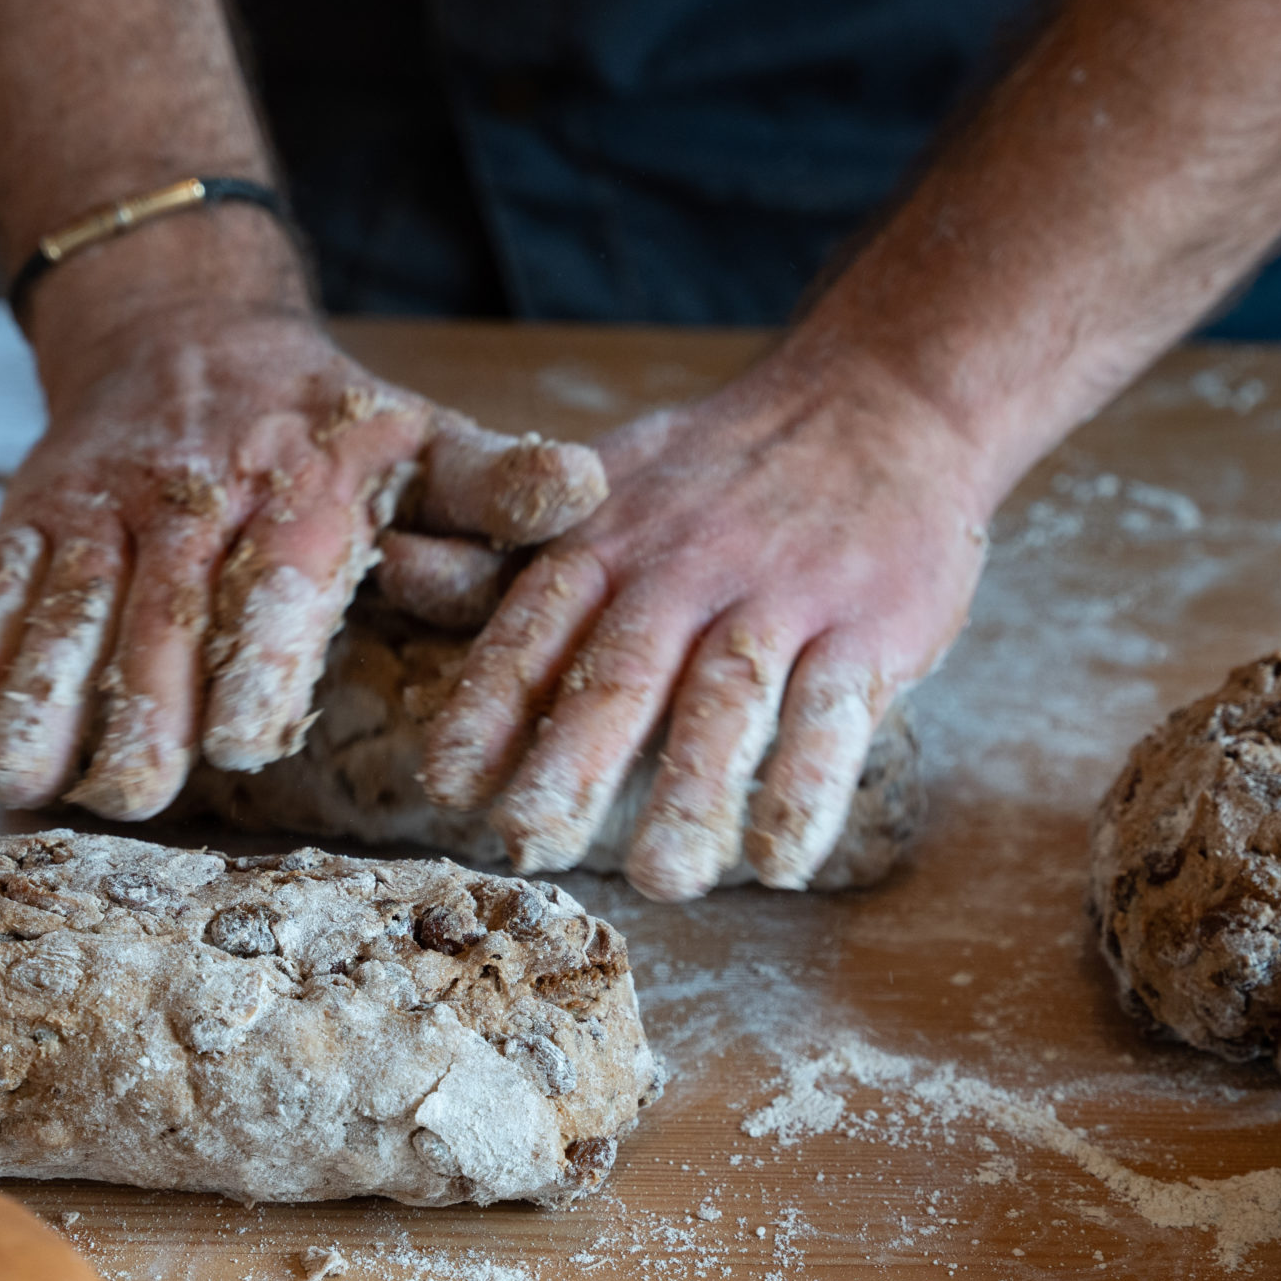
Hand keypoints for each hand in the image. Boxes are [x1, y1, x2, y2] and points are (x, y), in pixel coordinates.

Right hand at [0, 301, 604, 818]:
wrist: (182, 330)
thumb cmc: (329, 426)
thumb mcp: (424, 440)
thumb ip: (495, 485)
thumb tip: (584, 492)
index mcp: (301, 491)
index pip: (277, 581)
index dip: (257, 662)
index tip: (247, 740)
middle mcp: (193, 499)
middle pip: (160, 614)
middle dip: (143, 705)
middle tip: (137, 791)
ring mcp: (99, 509)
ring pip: (64, 609)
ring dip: (41, 695)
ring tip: (26, 779)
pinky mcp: (29, 520)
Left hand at [409, 346, 997, 900]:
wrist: (886, 400)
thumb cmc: (727, 472)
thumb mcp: (609, 486)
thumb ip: (512, 554)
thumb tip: (393, 568)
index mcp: (612, 539)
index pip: (537, 625)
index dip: (489, 703)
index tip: (448, 784)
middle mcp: (689, 566)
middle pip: (623, 671)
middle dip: (572, 762)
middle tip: (533, 845)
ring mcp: (784, 594)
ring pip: (728, 698)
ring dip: (691, 793)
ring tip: (661, 880)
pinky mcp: (871, 624)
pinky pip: (834, 714)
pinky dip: (806, 790)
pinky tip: (778, 861)